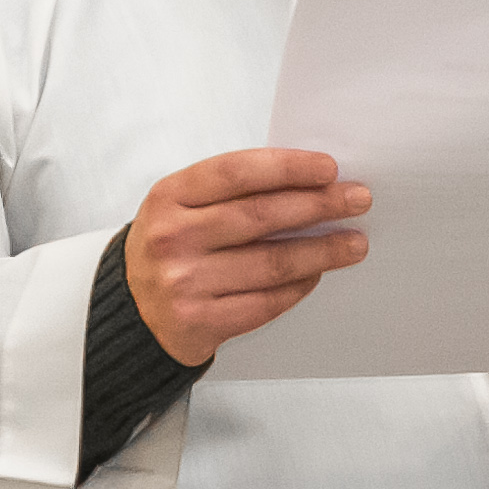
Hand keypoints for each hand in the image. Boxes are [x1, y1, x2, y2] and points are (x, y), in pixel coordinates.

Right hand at [125, 150, 369, 364]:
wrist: (130, 310)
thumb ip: (233, 192)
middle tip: (358, 200)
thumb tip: (311, 182)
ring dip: (322, 251)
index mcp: (169, 197)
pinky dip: (298, 287)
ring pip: (271, 263)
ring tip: (354, 243)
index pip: (236, 172)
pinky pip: (265, 302)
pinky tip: (318, 274)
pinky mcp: (199, 321)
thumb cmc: (172, 248)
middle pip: (261, 216)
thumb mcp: (183, 207)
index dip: (288, 167)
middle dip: (319, 206)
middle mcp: (172, 238)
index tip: (329, 169)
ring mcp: (184, 282)